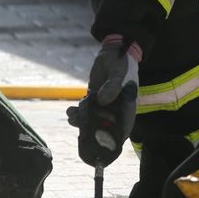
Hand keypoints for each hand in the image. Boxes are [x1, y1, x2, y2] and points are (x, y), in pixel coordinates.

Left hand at [71, 36, 140, 167]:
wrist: (112, 51)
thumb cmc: (122, 62)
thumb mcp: (119, 73)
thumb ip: (113, 86)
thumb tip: (102, 101)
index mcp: (127, 106)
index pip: (123, 128)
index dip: (114, 140)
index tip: (103, 146)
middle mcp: (116, 109)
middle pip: (105, 127)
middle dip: (92, 132)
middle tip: (80, 129)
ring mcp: (105, 105)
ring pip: (93, 120)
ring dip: (81, 122)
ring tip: (72, 116)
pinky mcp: (94, 99)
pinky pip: (86, 110)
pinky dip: (77, 113)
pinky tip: (70, 110)